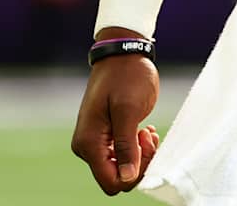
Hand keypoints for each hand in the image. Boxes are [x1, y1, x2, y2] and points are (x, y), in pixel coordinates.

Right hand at [72, 42, 161, 193]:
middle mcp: (86, 147)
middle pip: (116, 176)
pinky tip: (144, 130)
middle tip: (149, 136)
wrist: (122, 55)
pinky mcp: (103, 136)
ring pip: (120, 167)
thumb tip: (126, 178)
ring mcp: (94, 142)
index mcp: (89, 143)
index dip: (133, 173)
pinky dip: (136, 147)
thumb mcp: (129, 110)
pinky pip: (121, 155)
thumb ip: (126, 146)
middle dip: (138, 162)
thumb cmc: (127, 77)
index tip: (146, 146)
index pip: (111, 181)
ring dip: (139, 154)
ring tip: (147, 130)